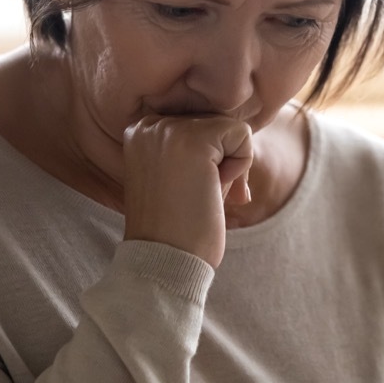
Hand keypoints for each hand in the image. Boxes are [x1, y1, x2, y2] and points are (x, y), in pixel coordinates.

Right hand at [122, 114, 252, 266]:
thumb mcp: (178, 175)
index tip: (191, 191)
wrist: (165, 259)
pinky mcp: (194, 139)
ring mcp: (168, 129)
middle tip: (197, 197)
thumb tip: (242, 131)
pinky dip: (241, 166)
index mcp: (140, 131)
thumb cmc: (177, 227)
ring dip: (230, 167)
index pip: (199, 123)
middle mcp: (149, 123)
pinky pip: (243, 134)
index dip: (210, 160)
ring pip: (231, 128)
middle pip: (216, 123)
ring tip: (201, 195)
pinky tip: (213, 190)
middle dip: (222, 163)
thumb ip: (198, 148)